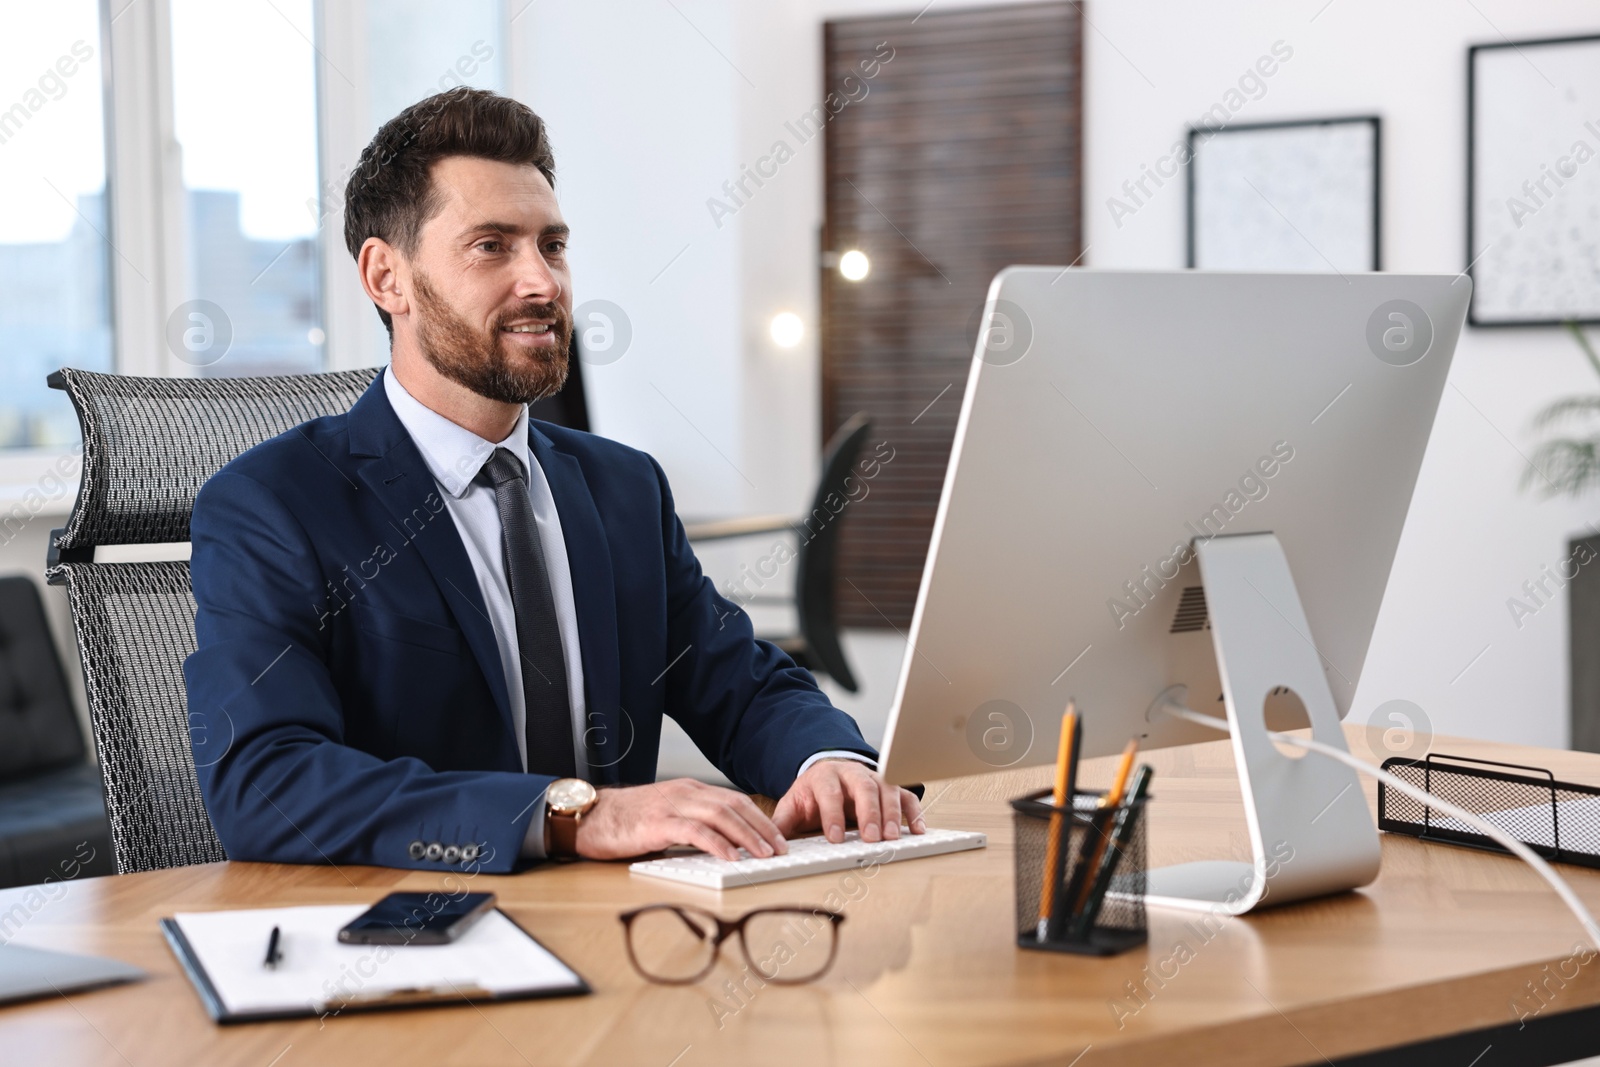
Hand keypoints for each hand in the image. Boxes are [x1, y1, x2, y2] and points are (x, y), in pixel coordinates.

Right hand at [572, 778, 787, 861]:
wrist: (589, 816)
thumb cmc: (625, 820)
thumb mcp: (665, 816)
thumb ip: (691, 824)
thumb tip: (721, 845)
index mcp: (689, 790)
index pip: (733, 801)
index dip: (759, 818)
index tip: (777, 837)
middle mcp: (684, 793)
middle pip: (733, 806)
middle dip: (761, 827)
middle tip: (780, 848)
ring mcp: (671, 806)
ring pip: (720, 816)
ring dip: (746, 836)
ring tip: (763, 854)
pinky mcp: (657, 823)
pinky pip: (695, 832)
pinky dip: (716, 843)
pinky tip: (730, 857)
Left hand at [772, 759, 925, 843]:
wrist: (828, 771)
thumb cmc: (812, 793)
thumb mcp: (793, 803)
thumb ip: (782, 822)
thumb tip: (769, 842)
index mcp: (825, 776)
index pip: (829, 793)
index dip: (833, 814)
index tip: (836, 837)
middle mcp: (852, 773)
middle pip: (863, 788)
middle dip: (868, 813)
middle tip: (872, 838)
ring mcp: (874, 778)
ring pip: (887, 790)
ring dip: (892, 813)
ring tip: (892, 837)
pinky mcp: (891, 787)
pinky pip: (906, 795)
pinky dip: (913, 812)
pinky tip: (917, 830)